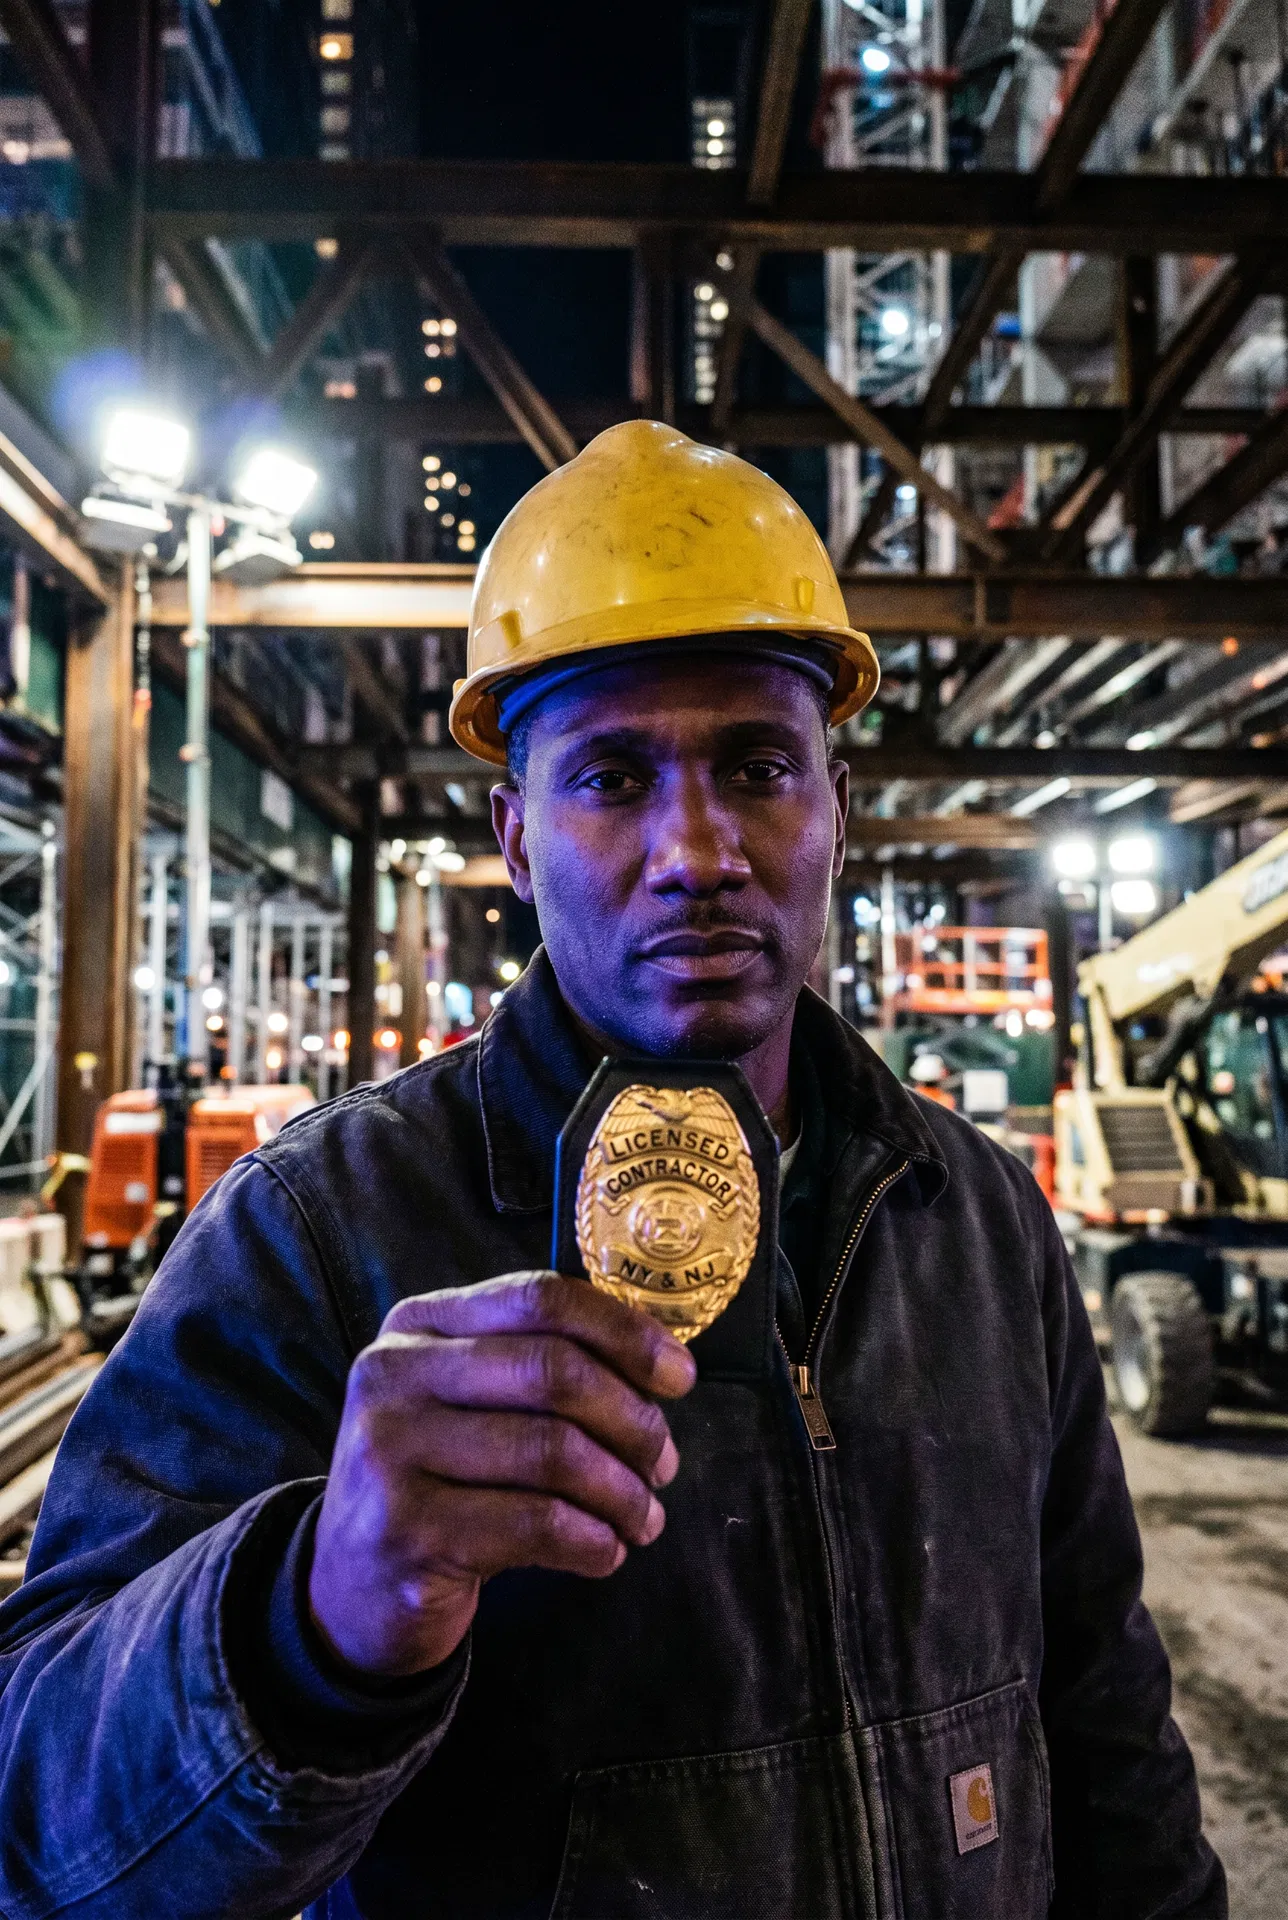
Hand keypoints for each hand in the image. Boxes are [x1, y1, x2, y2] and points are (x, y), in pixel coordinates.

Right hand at [308, 1271, 696, 1677]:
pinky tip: (605, 1553)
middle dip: (632, 1420)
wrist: (353, 1590)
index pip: (540, 1298)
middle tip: (664, 1464)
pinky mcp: (405, 1529)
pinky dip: (590, 1540)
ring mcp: (390, 1450)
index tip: (679, 1377)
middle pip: (553, 1371)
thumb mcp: (471, 1405)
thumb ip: (540, 1368)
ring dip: (621, 1492)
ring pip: (551, 1451)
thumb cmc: (442, 1482)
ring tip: (643, 1518)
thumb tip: (661, 1366)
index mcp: (419, 1324)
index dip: (624, 1332)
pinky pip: (533, 1523)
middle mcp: (393, 1374)